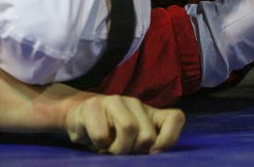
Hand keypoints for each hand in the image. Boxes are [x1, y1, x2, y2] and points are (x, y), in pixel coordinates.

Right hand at [64, 94, 184, 154]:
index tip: (153, 153)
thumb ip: (147, 145)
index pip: (175, 118)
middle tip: (120, 153)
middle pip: (147, 134)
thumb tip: (155, 153)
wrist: (77, 117)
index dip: (169, 139)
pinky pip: (101, 135)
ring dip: (116, 149)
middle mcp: (135, 103)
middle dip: (134, 151)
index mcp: (149, 113)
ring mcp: (114, 101)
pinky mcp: (92, 105)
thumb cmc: (110, 135)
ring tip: (107, 149)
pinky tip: (92, 140)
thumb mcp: (133, 142)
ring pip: (128, 128)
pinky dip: (98, 146)